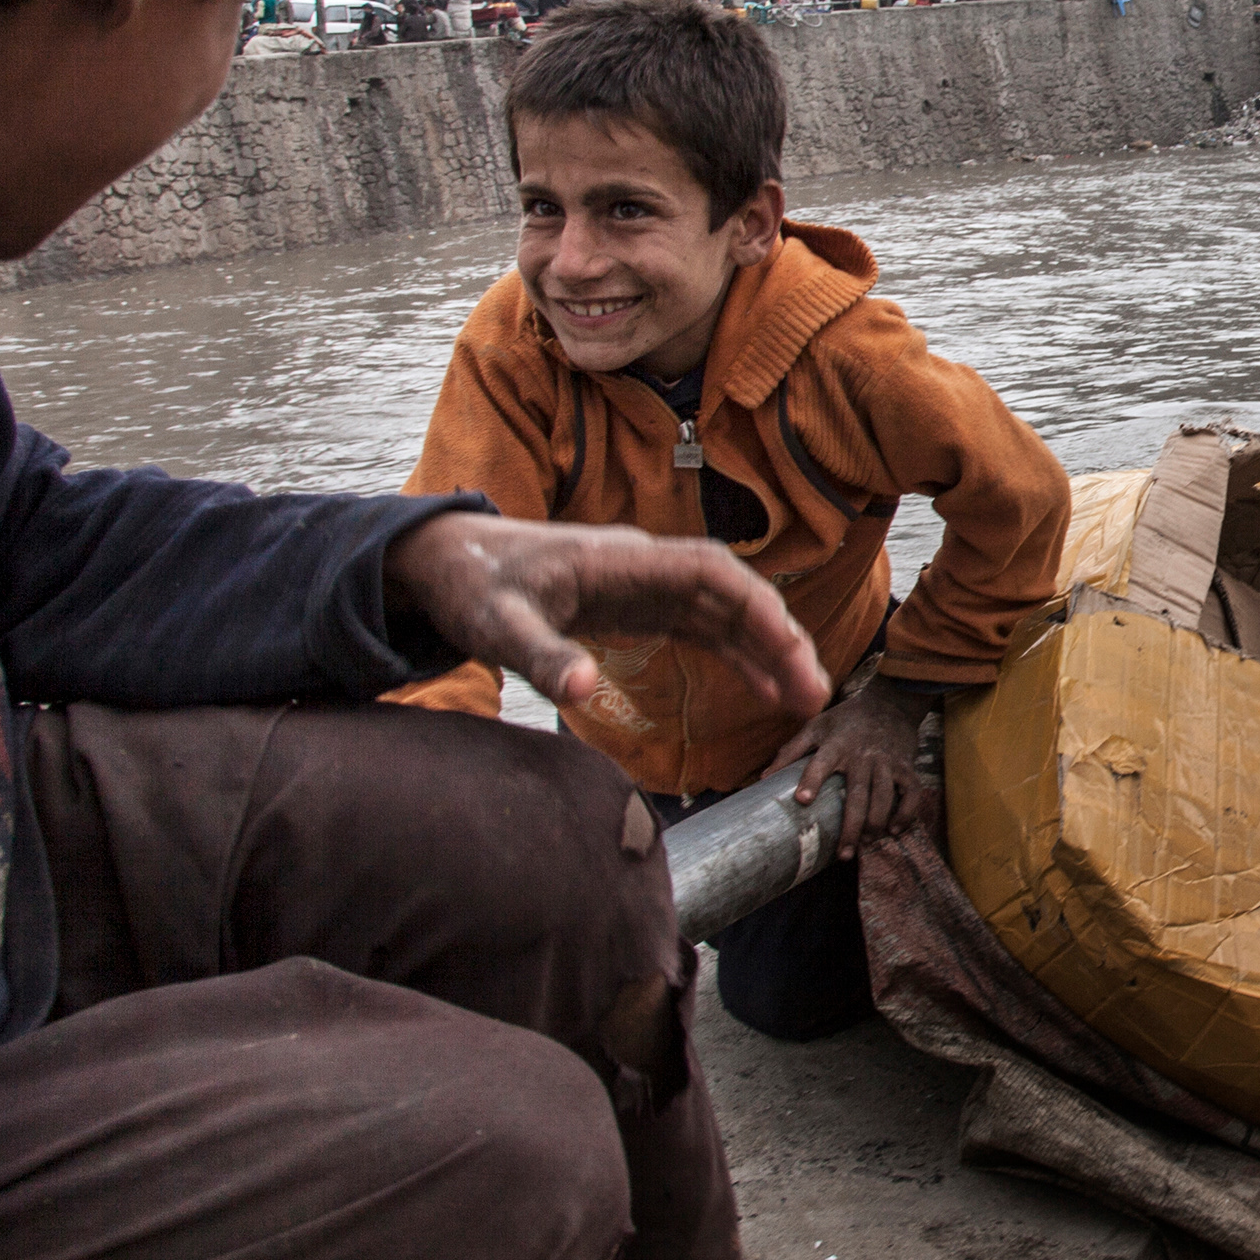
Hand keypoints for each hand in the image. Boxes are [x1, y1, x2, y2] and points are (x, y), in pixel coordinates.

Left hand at [386, 513, 828, 723]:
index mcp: (622, 560)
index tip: (787, 649)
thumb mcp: (496, 627)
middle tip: (814, 692)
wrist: (444, 560)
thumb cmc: (471, 586)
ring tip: (806, 699)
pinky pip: (704, 628)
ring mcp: (646, 586)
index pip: (710, 573)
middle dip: (778, 637)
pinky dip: (738, 655)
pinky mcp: (638, 607)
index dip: (755, 607)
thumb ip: (542, 657)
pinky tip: (765, 688)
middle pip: (733, 592)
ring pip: (726, 612)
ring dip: (768, 650)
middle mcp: (646, 566)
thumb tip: (587, 693)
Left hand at [774, 680, 932, 855]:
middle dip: (852, 826)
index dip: (812, 780)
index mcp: (837, 744)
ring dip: (876, 824)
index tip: (802, 801)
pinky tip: (894, 829)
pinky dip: (906, 813)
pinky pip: (911, 793)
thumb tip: (762, 779)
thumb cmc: (847, 719)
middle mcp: (863, 755)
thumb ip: (791, 751)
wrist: (890, 703)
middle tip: (842, 854)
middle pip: (858, 794)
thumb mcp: (816, 726)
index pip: (822, 763)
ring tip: (865, 845)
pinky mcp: (907, 767)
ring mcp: (887, 762)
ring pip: (884, 797)